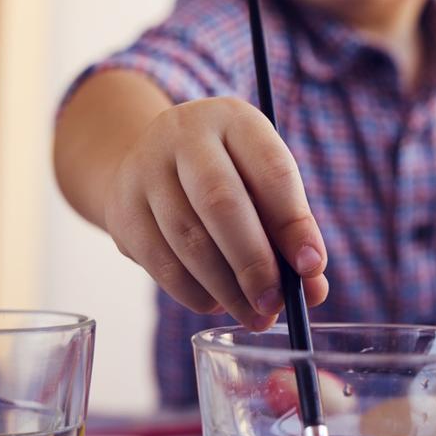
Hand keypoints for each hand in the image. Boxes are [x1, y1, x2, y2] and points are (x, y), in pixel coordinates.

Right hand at [102, 97, 328, 329]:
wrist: (149, 163)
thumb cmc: (226, 178)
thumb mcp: (262, 187)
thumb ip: (289, 233)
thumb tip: (313, 290)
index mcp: (234, 119)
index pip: (271, 170)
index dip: (294, 223)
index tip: (312, 267)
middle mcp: (184, 134)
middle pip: (221, 203)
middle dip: (253, 262)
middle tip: (275, 303)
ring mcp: (145, 170)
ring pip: (187, 239)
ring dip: (226, 288)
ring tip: (253, 315)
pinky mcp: (122, 210)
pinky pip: (160, 263)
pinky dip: (193, 293)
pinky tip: (215, 303)